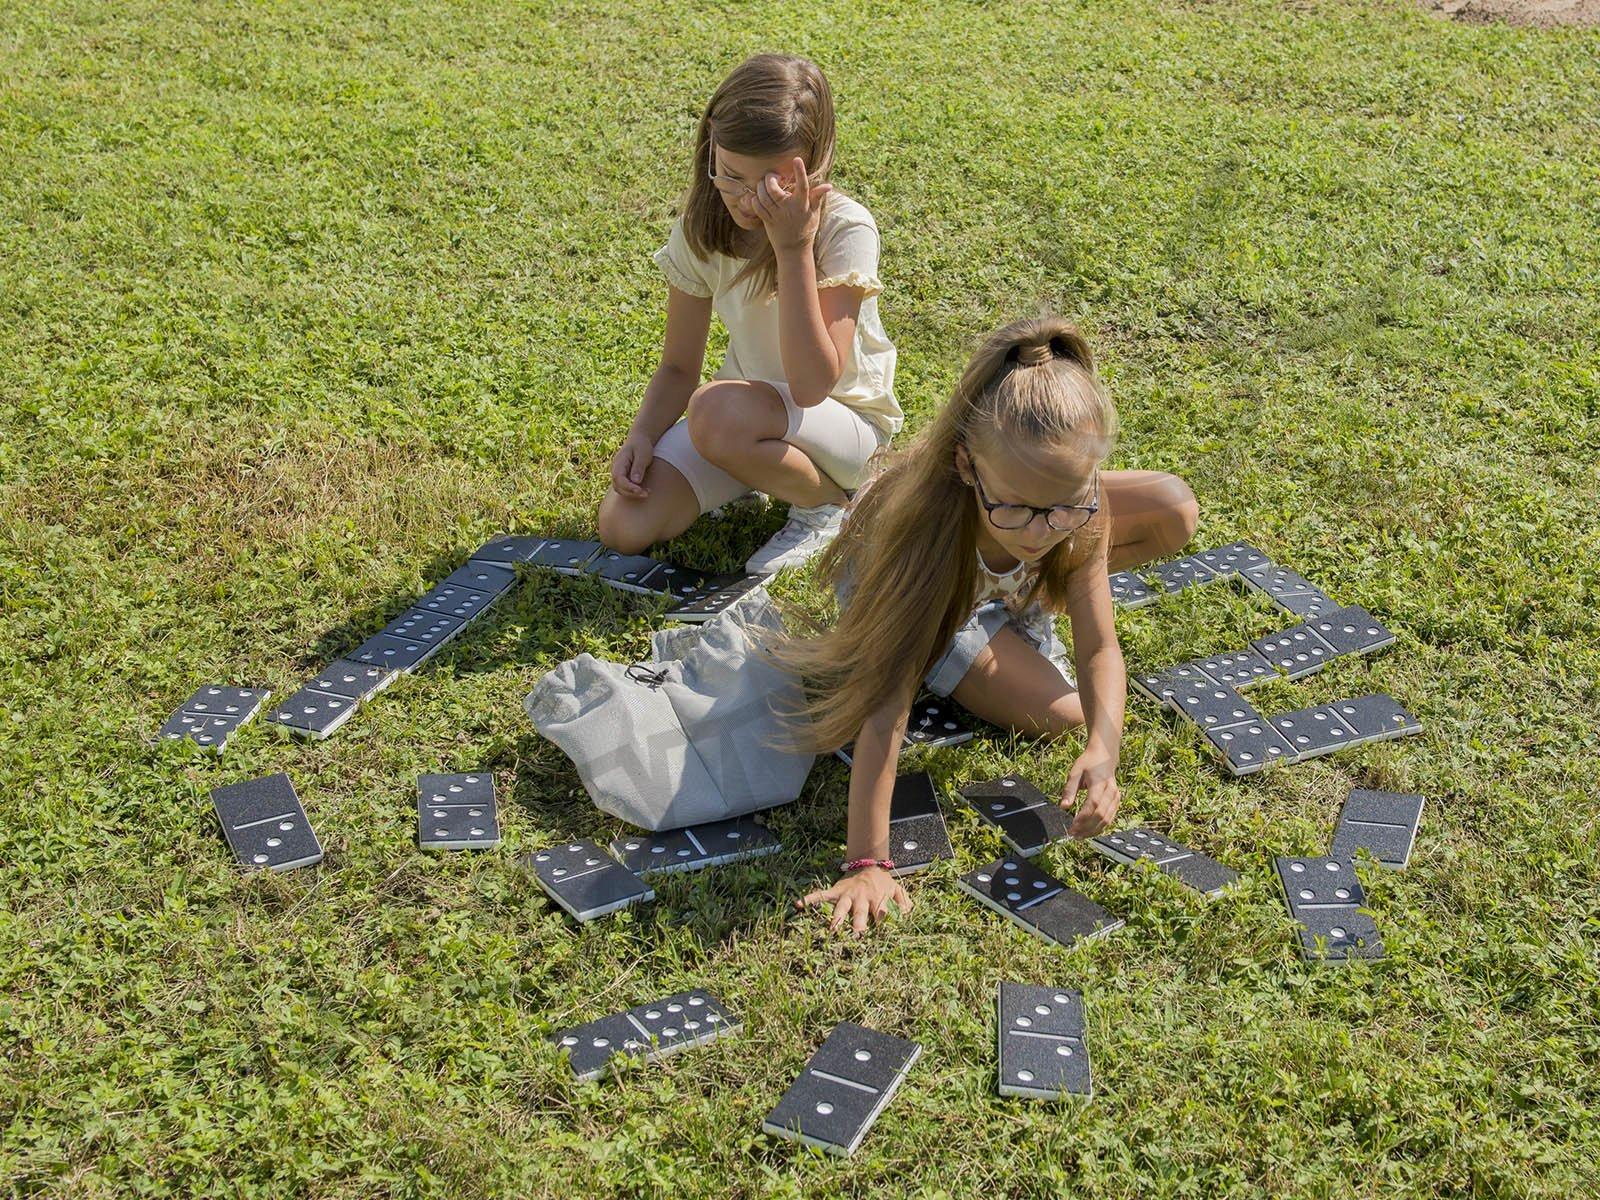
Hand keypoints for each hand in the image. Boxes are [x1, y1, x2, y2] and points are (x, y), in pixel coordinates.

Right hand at [609, 433, 653, 498]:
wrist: (639, 439)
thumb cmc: (641, 445)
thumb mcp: (642, 454)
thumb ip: (638, 467)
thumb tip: (635, 481)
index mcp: (619, 462)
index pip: (618, 478)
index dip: (628, 487)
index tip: (639, 491)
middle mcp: (615, 469)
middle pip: (618, 486)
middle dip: (631, 493)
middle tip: (646, 494)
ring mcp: (618, 474)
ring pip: (621, 489)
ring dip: (632, 494)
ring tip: (647, 493)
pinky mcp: (623, 477)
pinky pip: (625, 488)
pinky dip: (634, 492)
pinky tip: (645, 491)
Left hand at [747, 156, 832, 251]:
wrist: (794, 249)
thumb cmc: (806, 227)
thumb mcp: (814, 212)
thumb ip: (817, 196)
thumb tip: (829, 186)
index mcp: (802, 204)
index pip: (802, 185)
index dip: (799, 172)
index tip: (797, 160)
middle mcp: (788, 208)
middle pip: (773, 188)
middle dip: (770, 178)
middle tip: (774, 177)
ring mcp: (776, 215)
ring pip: (763, 196)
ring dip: (761, 187)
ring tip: (765, 185)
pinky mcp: (767, 220)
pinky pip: (757, 206)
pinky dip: (756, 199)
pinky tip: (760, 197)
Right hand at [796, 866, 910, 934]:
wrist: (869, 863)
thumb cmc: (883, 883)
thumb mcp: (897, 890)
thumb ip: (904, 903)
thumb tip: (906, 916)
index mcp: (878, 899)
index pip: (881, 915)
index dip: (881, 926)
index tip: (881, 938)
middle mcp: (862, 898)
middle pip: (860, 913)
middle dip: (858, 924)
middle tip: (857, 936)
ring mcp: (848, 895)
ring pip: (841, 908)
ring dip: (837, 918)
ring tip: (832, 929)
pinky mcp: (836, 891)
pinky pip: (822, 895)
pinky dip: (810, 899)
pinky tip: (800, 904)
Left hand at [1063, 745, 1120, 836]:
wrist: (1104, 756)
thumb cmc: (1088, 763)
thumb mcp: (1075, 773)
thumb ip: (1069, 790)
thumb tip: (1063, 806)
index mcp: (1100, 783)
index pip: (1093, 804)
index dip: (1083, 817)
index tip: (1072, 826)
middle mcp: (1111, 791)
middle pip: (1100, 815)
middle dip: (1086, 827)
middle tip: (1073, 834)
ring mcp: (1115, 797)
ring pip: (1107, 819)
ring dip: (1093, 830)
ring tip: (1079, 836)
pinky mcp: (1116, 802)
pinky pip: (1110, 818)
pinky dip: (1100, 827)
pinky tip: (1089, 831)